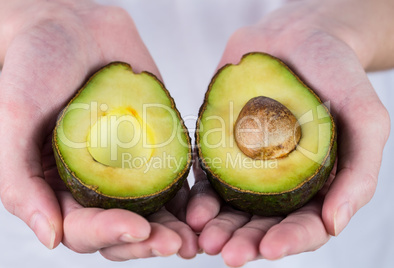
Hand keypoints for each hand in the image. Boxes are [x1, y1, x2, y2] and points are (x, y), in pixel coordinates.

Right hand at [0, 0, 196, 259]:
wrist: (73, 29)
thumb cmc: (35, 69)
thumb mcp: (13, 121)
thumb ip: (22, 183)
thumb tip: (50, 239)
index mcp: (60, 188)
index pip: (84, 228)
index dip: (110, 234)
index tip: (137, 229)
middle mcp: (98, 184)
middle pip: (124, 229)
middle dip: (149, 240)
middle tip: (176, 244)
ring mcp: (130, 167)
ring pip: (155, 211)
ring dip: (176, 228)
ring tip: (196, 238)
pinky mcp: (157, 147)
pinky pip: (177, 178)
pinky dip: (192, 195)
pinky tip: (208, 204)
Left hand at [187, 1, 389, 265]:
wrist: (297, 37)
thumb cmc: (338, 75)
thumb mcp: (365, 121)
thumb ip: (358, 174)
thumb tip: (334, 225)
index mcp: (316, 186)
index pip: (303, 226)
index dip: (288, 241)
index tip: (269, 249)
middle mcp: (279, 183)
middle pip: (262, 224)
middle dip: (245, 241)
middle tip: (228, 254)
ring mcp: (248, 167)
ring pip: (230, 209)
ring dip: (217, 228)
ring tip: (203, 239)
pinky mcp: (221, 149)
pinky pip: (207, 179)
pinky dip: (198, 198)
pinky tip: (189, 210)